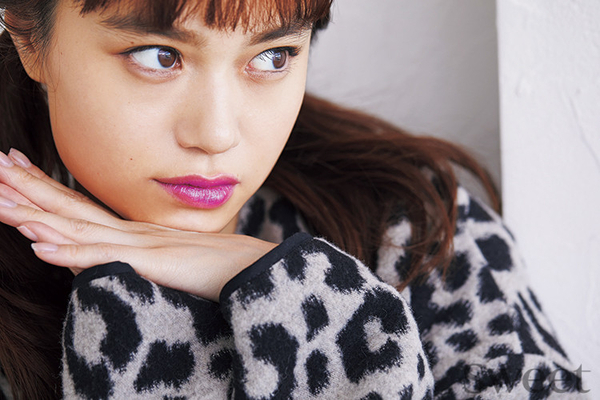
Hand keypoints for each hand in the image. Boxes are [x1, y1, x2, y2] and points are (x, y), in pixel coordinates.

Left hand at [0, 149, 276, 301]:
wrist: (255, 266)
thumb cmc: (222, 264)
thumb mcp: (178, 258)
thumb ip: (153, 257)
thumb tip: (133, 257)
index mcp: (135, 231)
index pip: (82, 206)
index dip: (47, 188)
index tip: (17, 168)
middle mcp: (132, 231)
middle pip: (73, 208)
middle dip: (29, 188)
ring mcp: (141, 245)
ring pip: (79, 230)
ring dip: (37, 217)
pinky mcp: (152, 263)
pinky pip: (104, 259)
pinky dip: (70, 254)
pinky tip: (38, 246)